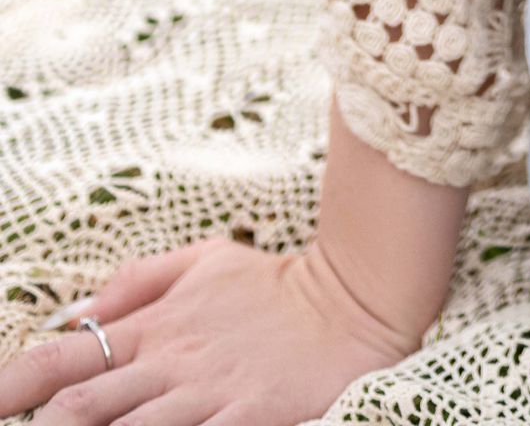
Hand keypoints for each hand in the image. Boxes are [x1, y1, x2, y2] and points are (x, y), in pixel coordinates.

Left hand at [0, 237, 418, 425]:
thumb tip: (82, 311)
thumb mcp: (206, 261)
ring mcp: (209, 393)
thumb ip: (140, 281)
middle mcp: (172, 362)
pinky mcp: (249, 419)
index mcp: (156, 326)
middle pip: (82, 406)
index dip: (10, 383)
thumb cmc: (275, 285)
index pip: (63, 355)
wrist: (355, 299)